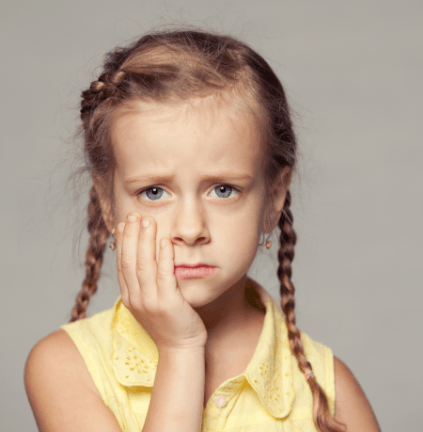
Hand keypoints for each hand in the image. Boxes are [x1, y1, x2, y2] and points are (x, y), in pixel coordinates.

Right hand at [115, 212, 207, 351]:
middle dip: (131, 236)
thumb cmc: (169, 324)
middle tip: (133, 215)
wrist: (180, 349)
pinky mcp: (168, 304)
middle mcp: (136, 298)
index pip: (122, 264)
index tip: (123, 224)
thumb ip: (143, 283)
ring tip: (148, 221)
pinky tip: (165, 241)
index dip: (122, 242)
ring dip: (145, 240)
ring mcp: (151, 302)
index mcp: (130, 297)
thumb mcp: (150, 303)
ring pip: (144, 265)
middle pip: (129, 261)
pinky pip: (164, 276)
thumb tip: (141, 260)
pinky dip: (164, 257)